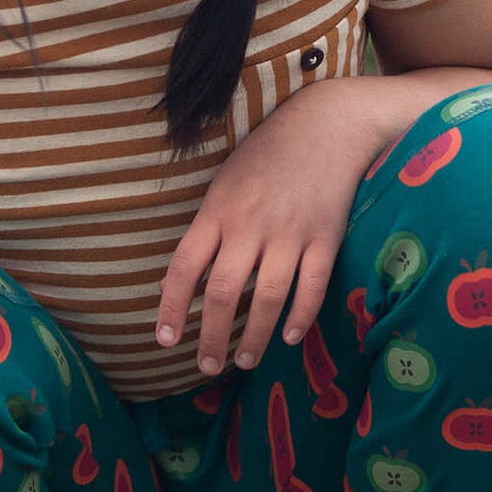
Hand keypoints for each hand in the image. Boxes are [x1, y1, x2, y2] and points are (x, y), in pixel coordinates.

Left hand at [156, 82, 389, 375]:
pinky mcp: (325, 237)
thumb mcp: (225, 183)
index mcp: (218, 211)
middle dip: (211, 337)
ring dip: (254, 336)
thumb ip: (208, 229)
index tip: (165, 340)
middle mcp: (250, 225)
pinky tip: (289, 337)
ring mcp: (290, 233)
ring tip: (246, 361)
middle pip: (222, 292)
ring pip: (267, 297)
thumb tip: (186, 278)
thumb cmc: (268, 155)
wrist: (326, 125)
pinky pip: (312, 286)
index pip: (185, 267)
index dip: (171, 307)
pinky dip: (300, 316)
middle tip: (206, 366)